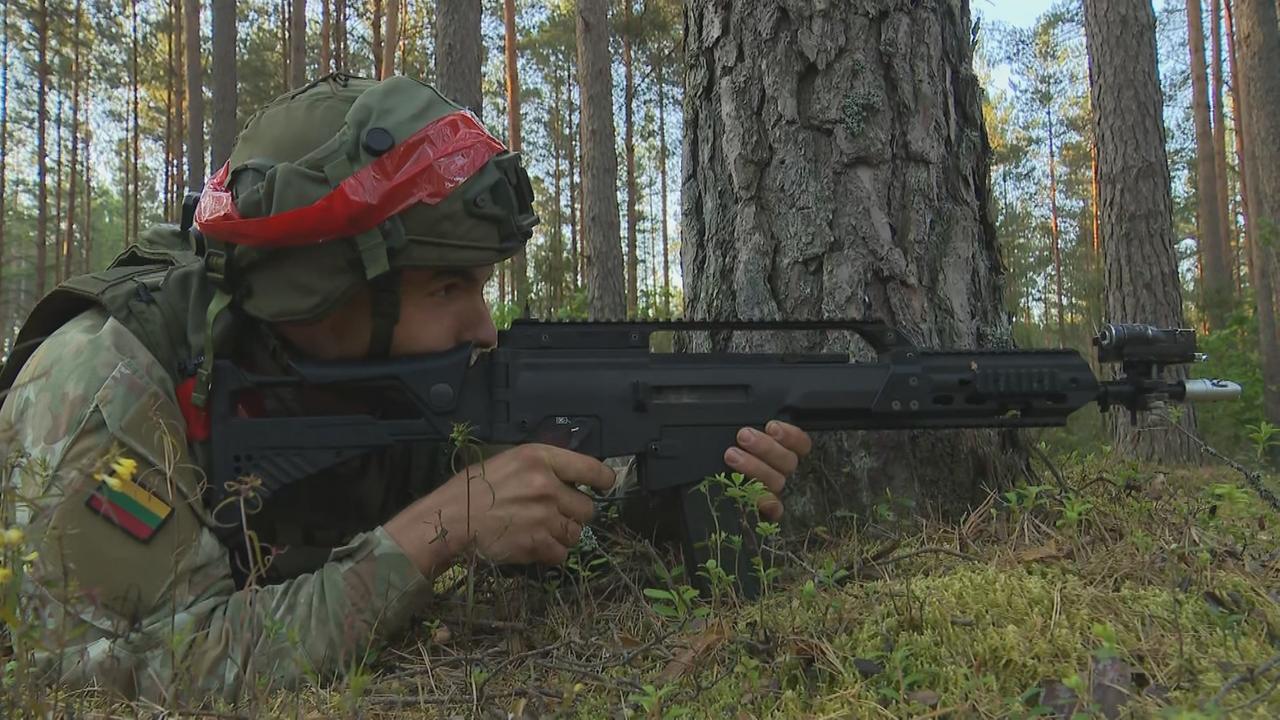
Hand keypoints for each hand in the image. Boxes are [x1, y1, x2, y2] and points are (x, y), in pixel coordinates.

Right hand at [385, 444, 615, 574]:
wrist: (450, 520)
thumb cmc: (472, 489)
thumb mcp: (507, 461)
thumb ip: (540, 467)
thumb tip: (568, 477)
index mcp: (540, 459)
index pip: (591, 468)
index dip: (603, 479)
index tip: (605, 485)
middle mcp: (547, 486)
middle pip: (587, 508)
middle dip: (573, 514)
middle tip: (553, 515)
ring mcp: (544, 517)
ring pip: (576, 533)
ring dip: (562, 535)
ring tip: (539, 531)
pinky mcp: (538, 543)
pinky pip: (561, 554)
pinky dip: (550, 554)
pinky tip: (532, 546)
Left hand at [723, 420, 812, 520]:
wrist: (691, 487)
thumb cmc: (713, 453)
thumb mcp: (726, 433)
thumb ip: (740, 427)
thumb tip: (737, 418)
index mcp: (776, 450)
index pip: (800, 444)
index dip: (791, 435)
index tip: (771, 426)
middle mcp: (778, 471)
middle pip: (788, 461)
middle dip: (766, 447)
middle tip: (744, 436)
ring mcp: (771, 492)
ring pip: (777, 481)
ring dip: (756, 467)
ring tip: (731, 456)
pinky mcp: (762, 512)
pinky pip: (774, 509)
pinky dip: (764, 500)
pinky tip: (747, 492)